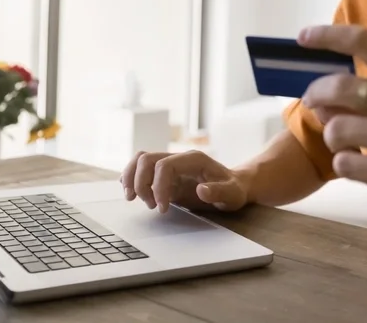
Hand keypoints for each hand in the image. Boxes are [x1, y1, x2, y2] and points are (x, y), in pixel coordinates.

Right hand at [120, 150, 249, 213]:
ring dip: (132, 178)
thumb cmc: (234, 189)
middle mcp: (179, 158)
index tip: (162, 208)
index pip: (165, 165)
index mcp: (194, 159)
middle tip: (150, 206)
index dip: (158, 186)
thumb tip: (201, 190)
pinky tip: (132, 192)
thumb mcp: (233, 194)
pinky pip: (142, 168)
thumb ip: (219, 192)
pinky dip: (132, 178)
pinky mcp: (165, 174)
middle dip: (141, 183)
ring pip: (141, 160)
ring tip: (133, 198)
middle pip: (147, 159)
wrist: (235, 185)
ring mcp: (171, 164)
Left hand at [298, 25, 366, 218]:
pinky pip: (344, 163)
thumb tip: (328, 89)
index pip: (364, 40)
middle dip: (315, 94)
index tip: (303, 36)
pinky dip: (343, 163)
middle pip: (338, 86)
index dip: (327, 35)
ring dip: (331, 136)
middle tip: (312, 102)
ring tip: (345, 143)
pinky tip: (358, 165)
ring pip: (335, 129)